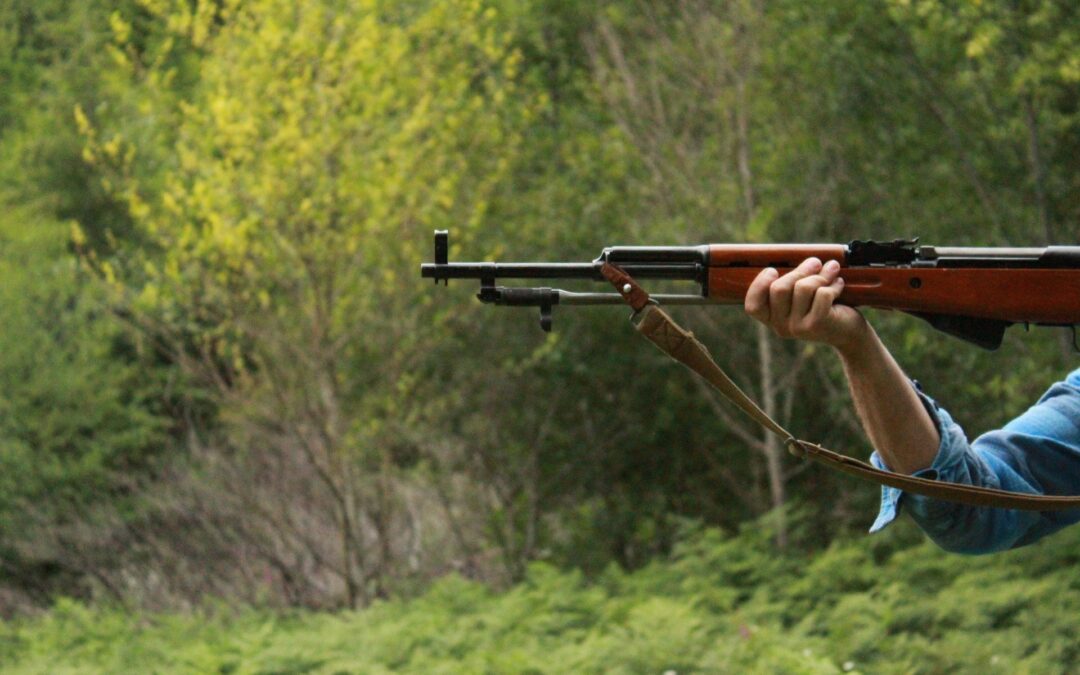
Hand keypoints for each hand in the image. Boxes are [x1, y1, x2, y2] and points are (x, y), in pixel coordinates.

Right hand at [744, 257, 868, 350]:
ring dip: (821, 275)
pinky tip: (839, 285)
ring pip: (802, 288)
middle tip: (816, 262)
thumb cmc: (824, 309)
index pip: (753, 305)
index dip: (759, 285)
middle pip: (779, 288)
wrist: (849, 332)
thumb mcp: (803, 298)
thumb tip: (806, 261)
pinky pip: (821, 294)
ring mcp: (797, 328)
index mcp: (772, 319)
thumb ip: (793, 283)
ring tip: (832, 271)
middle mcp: (780, 326)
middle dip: (800, 270)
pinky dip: (833, 284)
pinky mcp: (816, 325)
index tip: (773, 270)